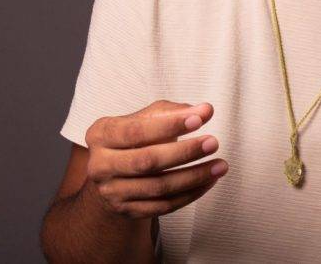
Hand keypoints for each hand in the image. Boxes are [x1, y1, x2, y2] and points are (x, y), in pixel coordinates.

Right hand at [82, 99, 227, 218]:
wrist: (113, 174)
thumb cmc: (134, 139)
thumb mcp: (145, 118)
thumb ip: (172, 111)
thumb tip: (205, 110)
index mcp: (101, 134)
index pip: (136, 130)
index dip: (169, 125)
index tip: (200, 118)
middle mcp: (100, 165)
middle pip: (147, 161)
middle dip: (184, 152)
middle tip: (213, 142)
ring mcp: (112, 192)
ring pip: (158, 187)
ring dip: (194, 177)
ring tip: (220, 165)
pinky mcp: (127, 211)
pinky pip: (163, 206)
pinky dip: (190, 194)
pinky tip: (208, 181)